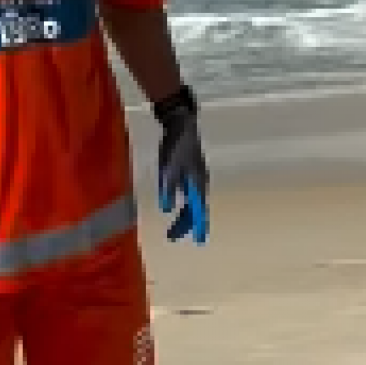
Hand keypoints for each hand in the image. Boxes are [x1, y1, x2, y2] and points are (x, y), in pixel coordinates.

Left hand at [153, 86, 209, 245]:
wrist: (182, 123)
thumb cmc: (177, 146)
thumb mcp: (169, 169)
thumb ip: (167, 189)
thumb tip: (166, 208)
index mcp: (197, 183)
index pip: (199, 210)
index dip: (198, 226)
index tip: (198, 241)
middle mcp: (199, 182)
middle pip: (195, 208)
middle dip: (185, 224)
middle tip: (172, 236)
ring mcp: (195, 175)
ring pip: (192, 201)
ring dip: (184, 215)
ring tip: (175, 227)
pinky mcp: (189, 169)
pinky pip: (187, 191)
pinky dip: (182, 202)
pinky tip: (174, 203)